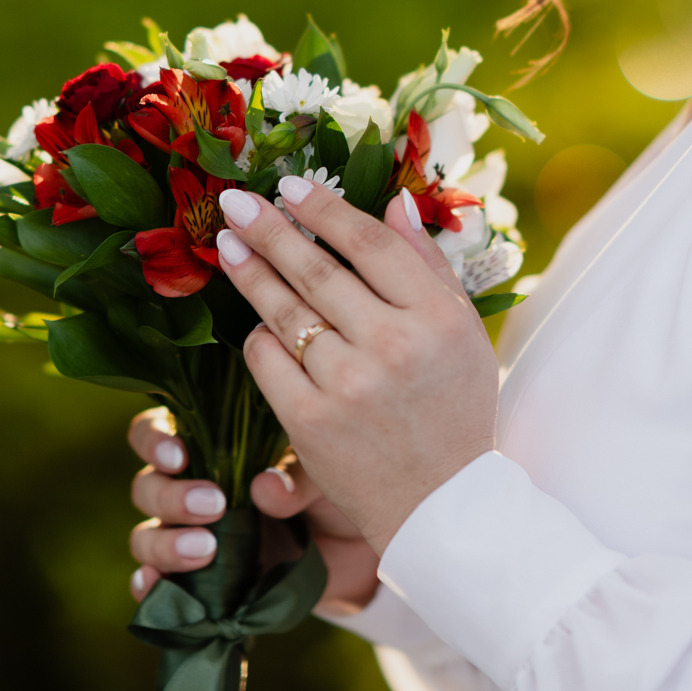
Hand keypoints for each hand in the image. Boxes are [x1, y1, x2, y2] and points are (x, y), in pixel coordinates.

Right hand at [126, 409, 380, 616]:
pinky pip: (158, 585)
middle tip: (216, 506)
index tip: (180, 455)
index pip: (158, 431)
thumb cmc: (335, 491)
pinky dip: (150, 586)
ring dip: (166, 544)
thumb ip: (297, 476)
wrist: (359, 553)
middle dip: (172, 496)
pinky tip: (157, 586)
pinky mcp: (199, 582)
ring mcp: (190, 537)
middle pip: (147, 485)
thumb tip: (265, 487)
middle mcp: (191, 489)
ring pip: (146, 536)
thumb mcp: (326, 471)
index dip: (155, 440)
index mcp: (212, 448)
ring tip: (208, 551)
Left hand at [214, 178, 498, 555]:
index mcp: (438, 317)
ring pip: (285, 312)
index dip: (324, 209)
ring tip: (228, 245)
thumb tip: (396, 201)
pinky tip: (256, 322)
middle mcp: (394, 345)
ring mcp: (349, 385)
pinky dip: (259, 338)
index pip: (370, 244)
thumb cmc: (455, 408)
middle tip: (236, 202)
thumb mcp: (463, 332)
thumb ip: (429, 264)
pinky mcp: (310, 422)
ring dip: (250, 273)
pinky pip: (266, 360)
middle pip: (317, 269)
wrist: (441, 504)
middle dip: (270, 229)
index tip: (290, 186)